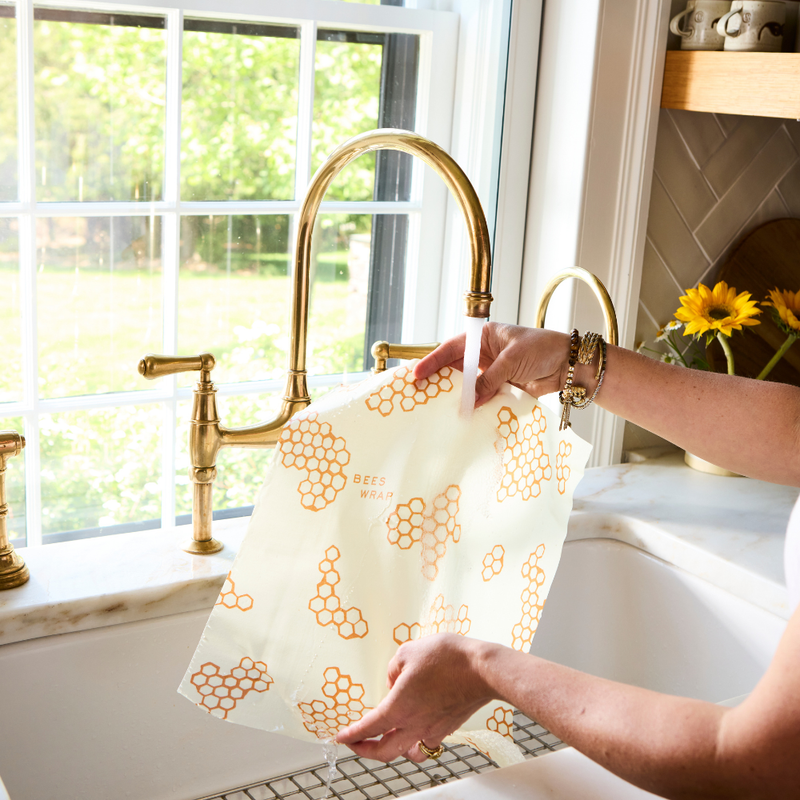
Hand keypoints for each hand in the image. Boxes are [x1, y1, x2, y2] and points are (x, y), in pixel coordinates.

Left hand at [336, 634, 494, 762]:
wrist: (482, 669)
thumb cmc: (448, 659)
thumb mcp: (409, 652)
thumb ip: (393, 668)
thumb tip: (394, 680)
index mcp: (399, 707)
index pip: (368, 728)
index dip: (351, 735)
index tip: (340, 737)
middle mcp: (415, 724)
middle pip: (384, 752)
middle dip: (366, 751)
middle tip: (356, 744)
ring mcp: (433, 729)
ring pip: (408, 752)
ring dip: (394, 750)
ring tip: (387, 740)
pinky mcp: (448, 727)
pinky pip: (427, 742)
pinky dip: (417, 739)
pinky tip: (416, 727)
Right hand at [413, 323, 570, 407]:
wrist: (568, 365)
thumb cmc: (543, 349)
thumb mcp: (512, 360)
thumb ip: (490, 379)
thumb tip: (470, 401)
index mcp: (483, 337)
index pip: (452, 348)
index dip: (433, 361)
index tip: (417, 373)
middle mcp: (484, 354)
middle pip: (455, 368)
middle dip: (440, 380)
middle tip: (421, 393)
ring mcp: (491, 372)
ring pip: (468, 385)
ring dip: (458, 397)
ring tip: (439, 408)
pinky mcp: (500, 387)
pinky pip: (483, 397)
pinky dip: (475, 406)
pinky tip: (465, 416)